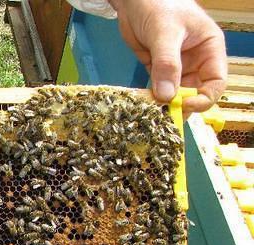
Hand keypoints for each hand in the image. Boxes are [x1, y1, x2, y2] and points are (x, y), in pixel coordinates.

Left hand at [110, 0, 226, 112]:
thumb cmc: (158, 5)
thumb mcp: (165, 34)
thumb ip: (167, 64)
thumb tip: (167, 96)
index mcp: (209, 49)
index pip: (215, 82)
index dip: (204, 98)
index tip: (185, 106)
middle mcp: (196, 61)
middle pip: (196, 92)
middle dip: (183, 106)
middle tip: (167, 117)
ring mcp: (176, 67)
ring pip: (176, 94)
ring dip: (166, 105)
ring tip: (154, 115)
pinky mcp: (158, 69)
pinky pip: (158, 89)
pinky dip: (153, 98)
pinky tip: (145, 106)